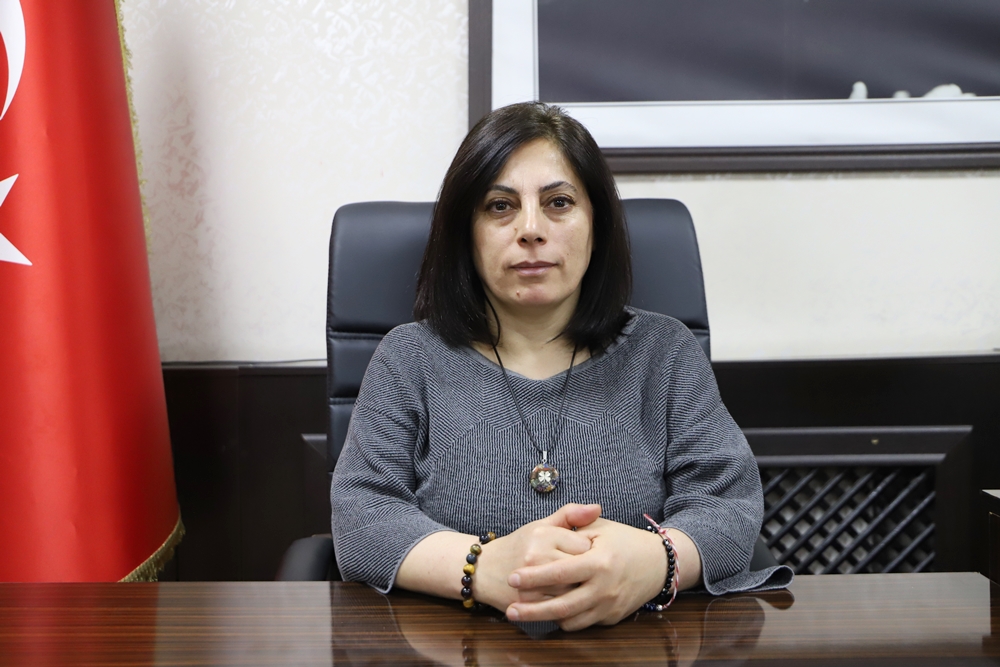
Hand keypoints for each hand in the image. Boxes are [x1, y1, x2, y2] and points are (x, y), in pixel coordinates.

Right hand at [475, 503, 600, 609]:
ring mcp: (532, 582)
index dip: (589, 550)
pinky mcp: (529, 602)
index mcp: (543, 535)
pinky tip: (567, 598)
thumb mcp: (542, 525)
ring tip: (578, 584)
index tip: (584, 552)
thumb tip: (598, 507)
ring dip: (579, 590)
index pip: (585, 545)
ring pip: (573, 590)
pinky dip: (567, 604)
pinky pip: (560, 607)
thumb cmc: (519, 545)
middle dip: (586, 572)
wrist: (484, 570)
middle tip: (585, 571)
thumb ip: (570, 514)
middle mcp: (537, 556)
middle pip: (581, 569)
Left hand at [504, 513, 673, 630]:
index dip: (535, 577)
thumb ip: (572, 524)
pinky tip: (550, 613)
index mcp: (599, 562)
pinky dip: (566, 620)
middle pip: (562, 606)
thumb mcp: (600, 527)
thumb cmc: (624, 540)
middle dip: (532, 610)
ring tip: (524, 612)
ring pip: (571, 621)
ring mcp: (609, 606)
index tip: (513, 577)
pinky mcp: (612, 618)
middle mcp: (604, 588)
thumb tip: (545, 529)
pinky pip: (583, 623)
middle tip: (510, 609)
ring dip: (546, 619)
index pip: (560, 573)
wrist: (659, 564)